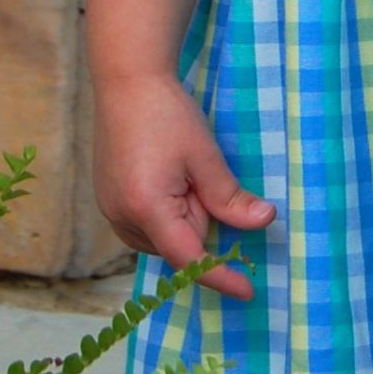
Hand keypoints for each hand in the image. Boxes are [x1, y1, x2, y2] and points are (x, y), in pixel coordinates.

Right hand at [92, 69, 277, 298]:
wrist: (127, 82)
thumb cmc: (167, 114)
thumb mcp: (205, 155)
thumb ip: (230, 197)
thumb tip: (263, 222)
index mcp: (147, 209)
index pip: (189, 260)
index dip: (219, 277)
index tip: (248, 292)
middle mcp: (122, 219)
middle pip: (178, 245)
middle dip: (201, 221)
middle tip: (201, 175)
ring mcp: (111, 211)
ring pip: (164, 237)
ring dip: (183, 216)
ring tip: (182, 169)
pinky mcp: (109, 200)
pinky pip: (147, 224)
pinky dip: (167, 211)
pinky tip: (169, 176)